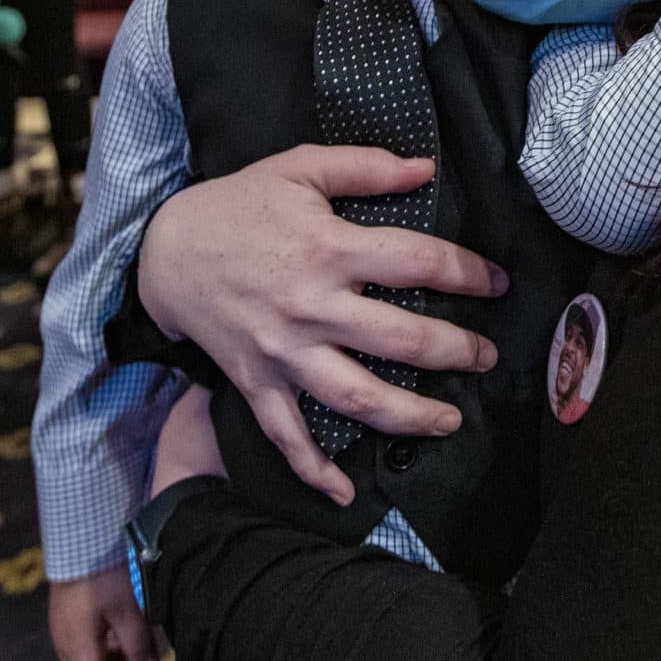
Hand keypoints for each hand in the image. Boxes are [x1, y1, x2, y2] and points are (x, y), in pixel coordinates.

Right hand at [47, 567, 158, 660]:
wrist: (79, 541)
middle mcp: (64, 644)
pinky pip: (80, 648)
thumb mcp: (127, 608)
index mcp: (78, 646)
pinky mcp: (64, 618)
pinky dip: (100, 653)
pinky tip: (118, 642)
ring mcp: (61, 631)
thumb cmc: (104, 574)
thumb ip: (137, 642)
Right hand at [137, 144, 508, 505]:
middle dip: (457, 352)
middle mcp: (312, 306)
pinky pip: (287, 437)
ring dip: (411, 417)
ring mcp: (284, 351)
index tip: (496, 284)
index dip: (467, 274)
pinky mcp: (257, 382)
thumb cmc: (238, 205)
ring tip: (450, 422)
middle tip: (487, 358)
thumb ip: (365, 167)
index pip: (418, 263)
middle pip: (402, 340)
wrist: (164, 252)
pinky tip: (346, 493)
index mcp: (329, 249)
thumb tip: (425, 167)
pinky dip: (314, 470)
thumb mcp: (299, 168)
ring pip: (358, 397)